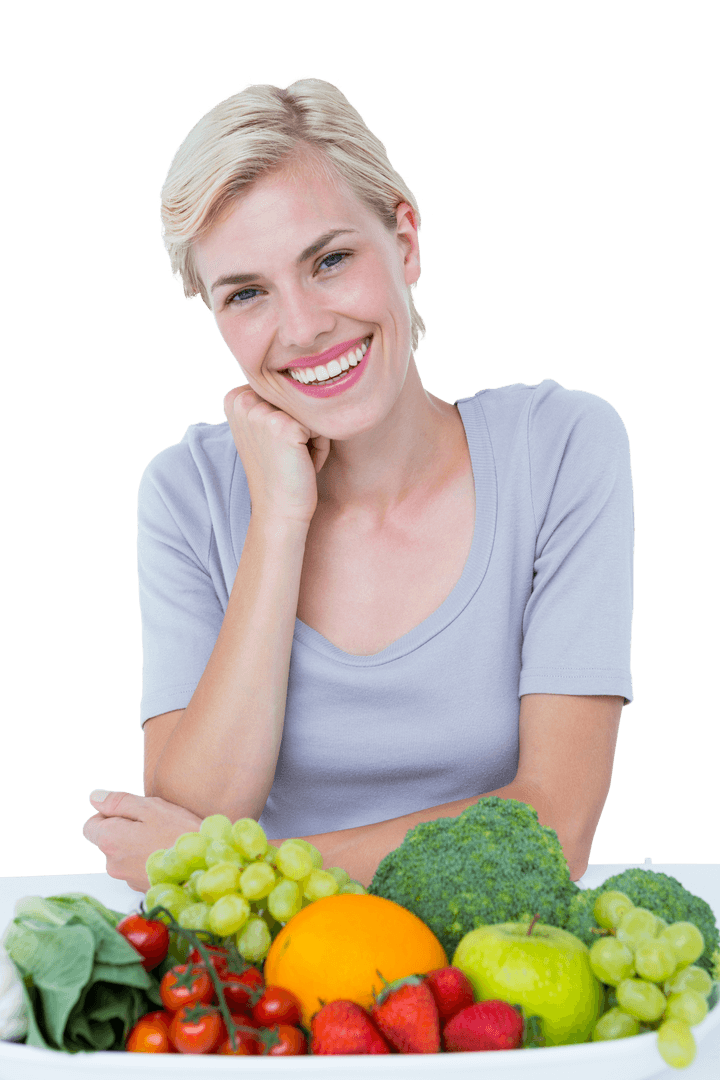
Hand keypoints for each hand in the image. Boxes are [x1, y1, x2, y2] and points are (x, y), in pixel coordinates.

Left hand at [82, 790, 200, 892]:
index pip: (90, 825)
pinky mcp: (140, 888)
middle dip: (126, 829)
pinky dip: (147, 858)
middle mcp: (112, 864)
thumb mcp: (150, 808)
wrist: (204, 870)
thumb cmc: (179, 835)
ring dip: (137, 844)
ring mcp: (126, 879)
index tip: (135, 814)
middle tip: (155, 824)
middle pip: (108, 840)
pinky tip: (167, 854)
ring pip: (124, 853)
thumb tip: (94, 798)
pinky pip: (136, 867)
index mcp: (110, 840)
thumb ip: (118, 802)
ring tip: (164, 839)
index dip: (109, 814)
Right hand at [223, 385, 329, 524]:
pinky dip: (321, 447)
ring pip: (311, 410)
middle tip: (287, 454)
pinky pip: (321, 426)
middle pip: (298, 397)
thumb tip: (302, 373)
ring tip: (294, 458)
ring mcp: (260, 412)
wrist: (279, 510)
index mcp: (235, 397)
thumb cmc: (279, 471)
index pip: (283, 390)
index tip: (275, 445)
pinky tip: (303, 464)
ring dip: (313, 436)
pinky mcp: (283, 426)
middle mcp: (243, 400)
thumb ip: (272, 400)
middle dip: (302, 425)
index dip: (288, 418)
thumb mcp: (265, 429)